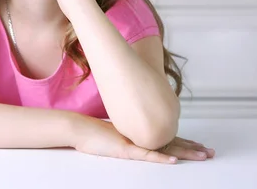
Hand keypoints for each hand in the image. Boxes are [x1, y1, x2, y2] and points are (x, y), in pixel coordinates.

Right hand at [74, 118, 214, 163]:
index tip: (199, 145)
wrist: (78, 128)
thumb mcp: (116, 136)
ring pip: (165, 148)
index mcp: (140, 134)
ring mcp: (134, 142)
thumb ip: (130, 137)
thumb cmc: (93, 133)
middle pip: (171, 142)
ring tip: (202, 156)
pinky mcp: (124, 149)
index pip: (167, 138)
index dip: (185, 142)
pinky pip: (145, 155)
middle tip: (210, 153)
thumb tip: (139, 139)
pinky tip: (173, 160)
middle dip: (192, 148)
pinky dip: (160, 158)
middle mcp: (140, 136)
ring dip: (185, 153)